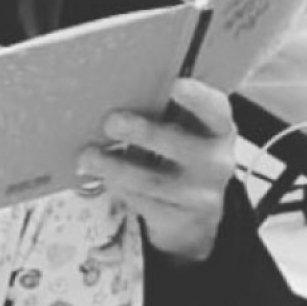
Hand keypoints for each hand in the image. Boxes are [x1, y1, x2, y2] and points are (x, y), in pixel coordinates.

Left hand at [79, 78, 233, 263]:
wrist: (196, 212)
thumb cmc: (183, 152)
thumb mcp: (187, 130)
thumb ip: (165, 112)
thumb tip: (118, 96)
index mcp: (219, 130)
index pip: (215, 110)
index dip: (198, 98)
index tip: (176, 85)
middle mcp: (216, 162)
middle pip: (178, 145)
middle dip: (143, 132)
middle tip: (112, 121)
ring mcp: (199, 195)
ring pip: (151, 179)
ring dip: (114, 166)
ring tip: (88, 155)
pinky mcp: (178, 219)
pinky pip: (142, 201)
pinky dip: (117, 186)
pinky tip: (101, 174)